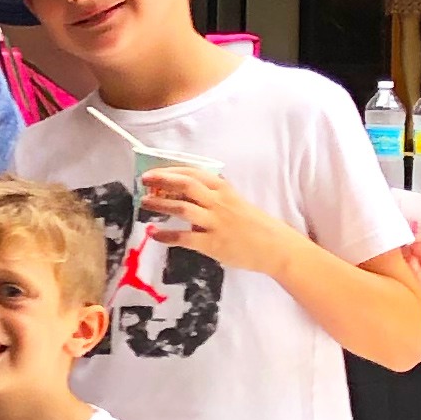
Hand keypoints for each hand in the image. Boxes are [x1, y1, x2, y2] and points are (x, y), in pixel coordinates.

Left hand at [134, 162, 295, 278]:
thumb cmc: (256, 225)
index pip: (195, 173)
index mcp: (225, 190)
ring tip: (144, 203)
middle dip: (162, 180)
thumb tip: (188, 195)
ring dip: (160, 204)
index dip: (172, 170)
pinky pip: (185, 238)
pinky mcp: (213, 243)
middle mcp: (219, 203)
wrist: (277, 248)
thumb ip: (215, 197)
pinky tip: (154, 235)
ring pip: (183, 208)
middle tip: (143, 180)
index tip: (154, 171)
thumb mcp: (237, 202)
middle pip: (186, 185)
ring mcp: (216, 223)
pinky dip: (167, 235)